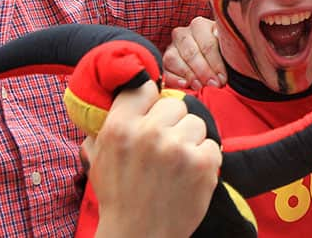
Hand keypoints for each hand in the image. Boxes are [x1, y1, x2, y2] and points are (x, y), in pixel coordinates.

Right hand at [89, 81, 220, 237]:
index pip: (143, 88)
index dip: (150, 100)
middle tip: (164, 148)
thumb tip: (128, 89)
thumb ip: (112, 122)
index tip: (152, 112)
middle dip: (172, 124)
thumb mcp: (100, 156)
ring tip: (176, 163)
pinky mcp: (202, 164)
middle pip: (175, 105)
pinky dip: (204, 159)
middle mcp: (149, 133)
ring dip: (190, 140)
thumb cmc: (119, 197)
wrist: (138, 236)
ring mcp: (178, 148)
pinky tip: (189, 175)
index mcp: (120, 127)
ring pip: (196, 122)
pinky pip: (212, 145)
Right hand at [162, 17, 226, 90]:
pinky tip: (185, 85)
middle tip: (213, 84)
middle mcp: (182, 33)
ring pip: (173, 59)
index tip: (223, 78)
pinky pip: (164, 70)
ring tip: (200, 86)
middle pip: (190, 53)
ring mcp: (170, 47)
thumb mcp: (225, 47)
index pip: (207, 45)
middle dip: (203, 71)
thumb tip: (229, 50)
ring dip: (189, 75)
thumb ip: (227, 47)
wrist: (208, 58)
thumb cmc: (220, 53)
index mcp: (199, 25)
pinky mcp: (163, 62)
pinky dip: (174, 79)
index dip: (216, 64)